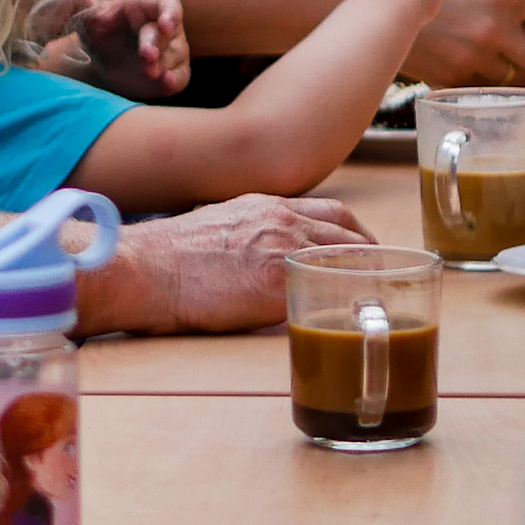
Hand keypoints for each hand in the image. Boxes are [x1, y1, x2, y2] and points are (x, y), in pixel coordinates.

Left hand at [50, 0, 188, 99]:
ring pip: (176, 54)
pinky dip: (174, 78)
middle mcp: (163, 26)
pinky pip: (180, 76)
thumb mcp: (89, 20)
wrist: (101, 64)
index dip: (169, 13)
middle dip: (157, 44)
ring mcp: (172, 49)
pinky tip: (166, 80)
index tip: (165, 23)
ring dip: (162, 63)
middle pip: (170, 32)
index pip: (167, 4)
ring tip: (147, 71)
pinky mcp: (174, 72)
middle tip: (146, 56)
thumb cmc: (99, 33)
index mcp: (146, 5)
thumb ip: (89, 9)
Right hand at [83, 194, 368, 333]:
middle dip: (374, 256)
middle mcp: (281, 220)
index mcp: (266, 206)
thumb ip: (248, 233)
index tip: (364, 252)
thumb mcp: (215, 226)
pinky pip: (328, 292)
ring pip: (348, 259)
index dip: (355, 234)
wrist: (142, 268)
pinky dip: (348, 304)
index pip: (331, 212)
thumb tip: (258, 256)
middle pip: (350, 233)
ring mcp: (281, 250)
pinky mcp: (276, 284)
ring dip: (369, 279)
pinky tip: (355, 319)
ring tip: (378, 301)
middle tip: (382, 278)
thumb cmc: (165, 257)